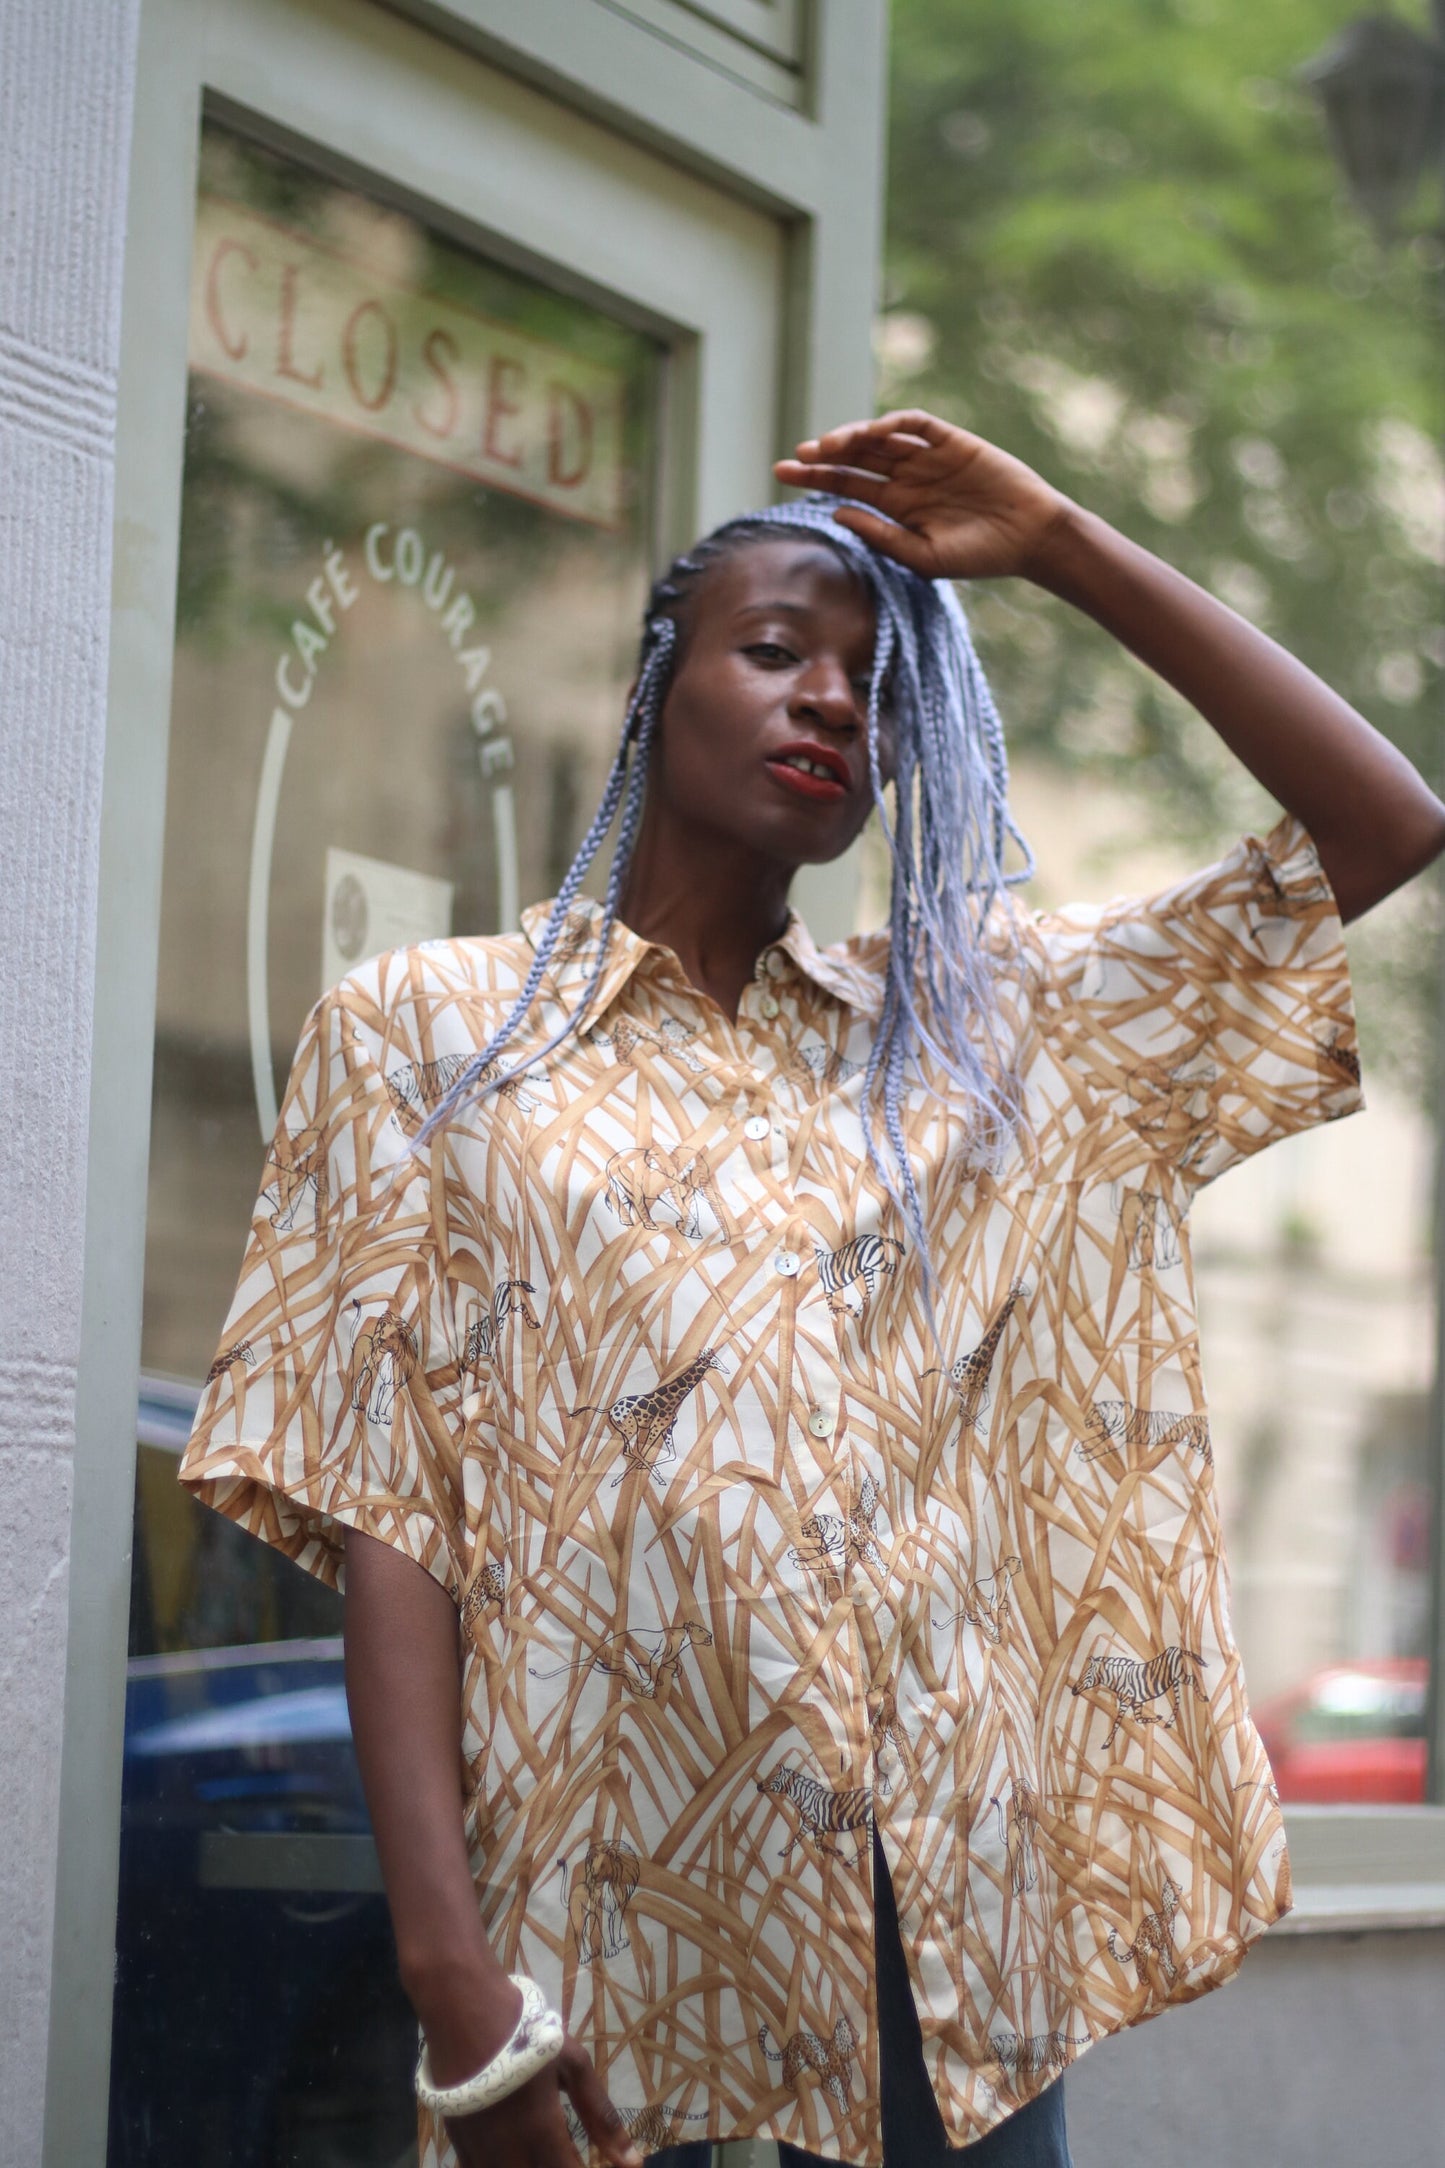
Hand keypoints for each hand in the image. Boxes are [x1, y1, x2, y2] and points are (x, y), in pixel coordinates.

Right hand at [443, 2033, 642, 2167]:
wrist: (462, 2010)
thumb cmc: (525, 2033)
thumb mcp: (571, 2064)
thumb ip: (600, 2115)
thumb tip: (633, 2162)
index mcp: (541, 2133)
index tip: (593, 2165)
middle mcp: (507, 2154)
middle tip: (567, 2156)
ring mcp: (479, 2153)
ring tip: (546, 2154)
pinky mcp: (459, 2146)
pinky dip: (502, 2167)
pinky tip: (516, 2154)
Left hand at [773, 409, 1071, 581]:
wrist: (1030, 539)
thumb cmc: (980, 556)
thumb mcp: (922, 557)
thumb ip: (881, 536)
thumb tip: (838, 512)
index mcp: (897, 507)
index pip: (846, 486)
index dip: (814, 479)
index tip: (782, 473)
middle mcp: (907, 478)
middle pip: (854, 459)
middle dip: (821, 457)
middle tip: (792, 459)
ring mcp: (928, 457)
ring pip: (878, 439)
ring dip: (850, 439)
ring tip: (823, 448)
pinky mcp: (952, 441)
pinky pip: (915, 424)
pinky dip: (891, 424)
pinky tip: (869, 434)